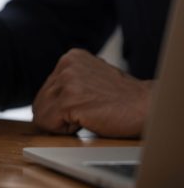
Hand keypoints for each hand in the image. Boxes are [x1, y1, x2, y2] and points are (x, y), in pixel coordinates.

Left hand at [33, 48, 152, 137]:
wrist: (147, 107)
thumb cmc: (122, 99)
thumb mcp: (90, 79)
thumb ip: (68, 83)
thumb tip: (42, 101)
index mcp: (71, 57)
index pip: (45, 91)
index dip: (62, 106)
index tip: (86, 104)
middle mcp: (66, 65)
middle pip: (40, 102)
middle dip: (59, 115)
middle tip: (88, 112)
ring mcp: (67, 81)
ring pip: (41, 114)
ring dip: (62, 123)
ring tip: (88, 115)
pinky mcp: (69, 100)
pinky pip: (47, 123)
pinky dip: (64, 130)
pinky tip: (87, 120)